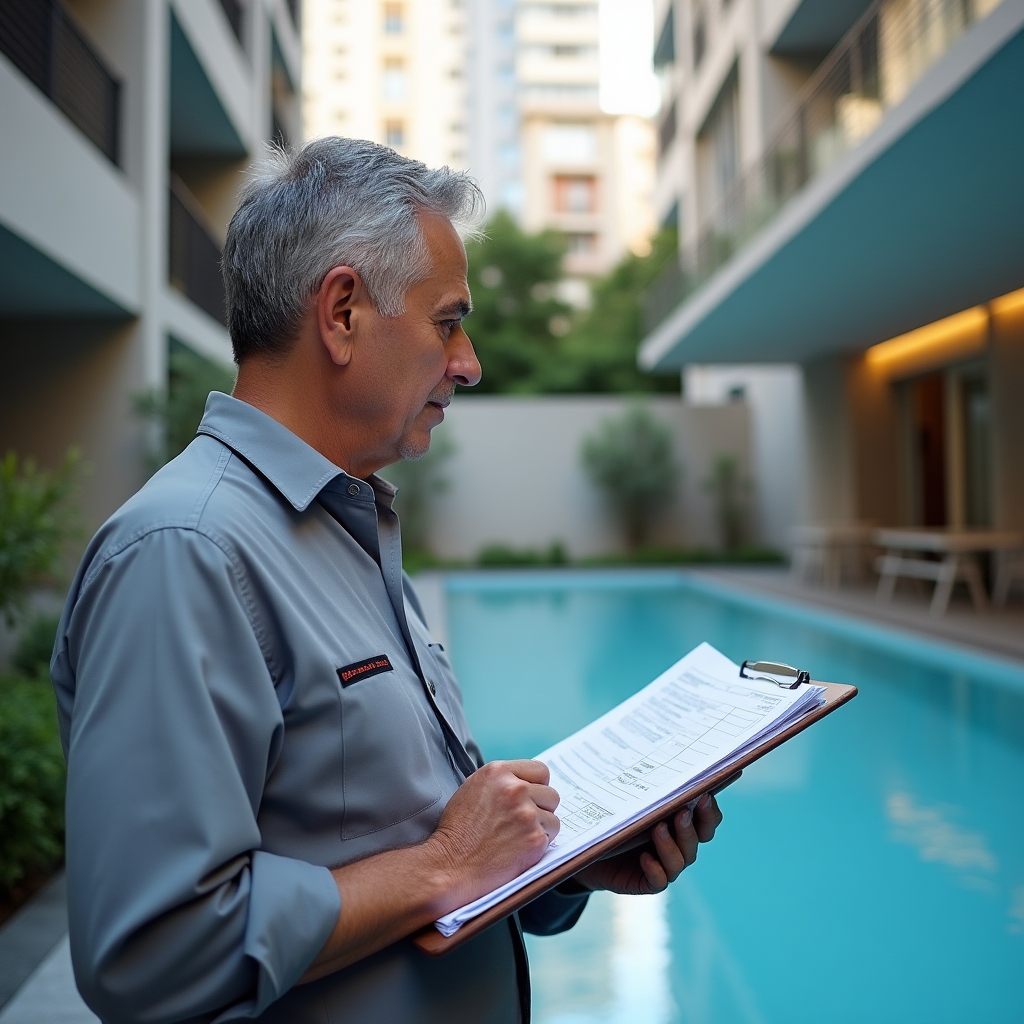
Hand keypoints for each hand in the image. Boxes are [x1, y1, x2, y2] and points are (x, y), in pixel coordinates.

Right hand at [428, 759, 560, 906]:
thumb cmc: (458, 830)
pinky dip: (538, 845)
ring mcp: (526, 813)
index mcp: (498, 771)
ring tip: (517, 838)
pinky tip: (518, 849)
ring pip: (553, 818)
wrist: (450, 864)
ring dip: (540, 828)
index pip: (540, 771)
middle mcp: (515, 788)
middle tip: (522, 823)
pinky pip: (550, 838)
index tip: (531, 798)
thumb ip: (501, 782)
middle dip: (541, 809)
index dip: (537, 786)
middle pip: (551, 794)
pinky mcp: (534, 838)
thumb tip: (525, 783)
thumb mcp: (473, 788)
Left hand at [571, 791, 723, 894]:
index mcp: (680, 821)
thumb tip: (657, 762)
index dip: (710, 811)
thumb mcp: (629, 800)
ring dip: (672, 844)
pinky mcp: (647, 882)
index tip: (704, 795)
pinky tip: (645, 857)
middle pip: (699, 838)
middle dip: (691, 825)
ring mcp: (664, 865)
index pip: (707, 819)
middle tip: (681, 811)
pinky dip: (656, 869)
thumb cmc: (614, 818)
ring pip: (681, 859)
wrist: (588, 850)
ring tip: (658, 829)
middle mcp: (678, 844)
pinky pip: (659, 881)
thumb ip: (647, 789)